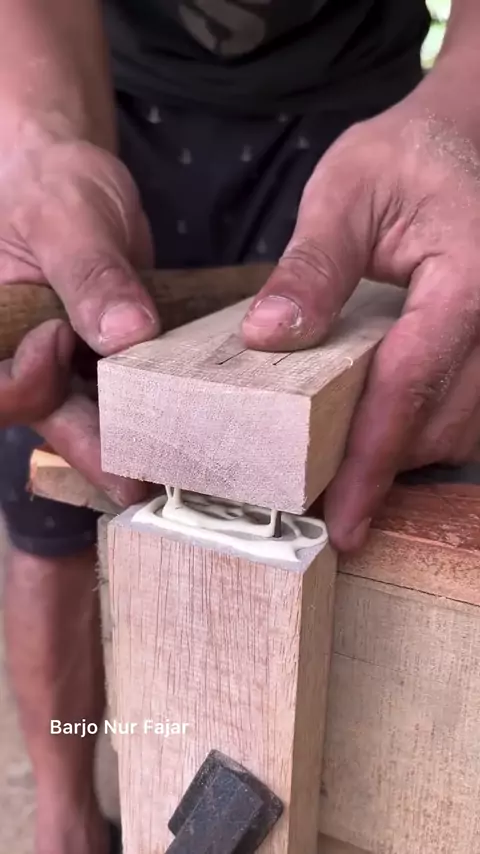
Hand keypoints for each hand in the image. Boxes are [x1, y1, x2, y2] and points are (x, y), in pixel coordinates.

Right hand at [0, 139, 158, 504]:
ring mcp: (67, 366)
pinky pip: (125, 397)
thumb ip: (91, 273)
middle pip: (50, 414)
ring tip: (172, 472)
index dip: (26, 381)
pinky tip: (186, 433)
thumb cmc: (53, 187)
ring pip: (92, 417)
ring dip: (128, 442)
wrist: (77, 180)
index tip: (60, 342)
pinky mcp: (105, 365)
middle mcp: (25, 358)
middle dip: (94, 447)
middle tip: (139, 480)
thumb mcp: (68, 218)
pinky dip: (152, 413)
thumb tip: (124, 334)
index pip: (0, 384)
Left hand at [241, 92, 479, 550]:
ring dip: (406, 458)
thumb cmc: (406, 158)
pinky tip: (382, 435)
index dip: (371, 460)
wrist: (463, 142)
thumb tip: (269, 338)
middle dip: (384, 470)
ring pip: (464, 430)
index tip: (341, 520)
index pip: (412, 386)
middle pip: (443, 423)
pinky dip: (426, 433)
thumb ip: (313, 266)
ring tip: (346, 477)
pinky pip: (470, 413)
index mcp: (468, 279)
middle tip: (323, 505)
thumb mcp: (346, 190)